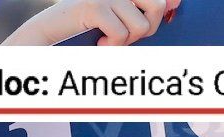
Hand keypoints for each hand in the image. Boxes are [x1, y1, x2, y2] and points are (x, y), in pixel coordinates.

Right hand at [3, 0, 178, 46]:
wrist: (49, 36)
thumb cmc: (85, 32)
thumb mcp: (119, 21)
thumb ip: (143, 12)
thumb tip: (174, 3)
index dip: (170, 2)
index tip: (174, 5)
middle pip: (157, 5)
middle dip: (148, 28)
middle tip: (126, 35)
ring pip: (141, 25)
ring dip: (127, 40)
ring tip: (108, 38)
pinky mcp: (94, 6)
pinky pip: (121, 33)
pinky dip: (112, 45)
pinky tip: (99, 42)